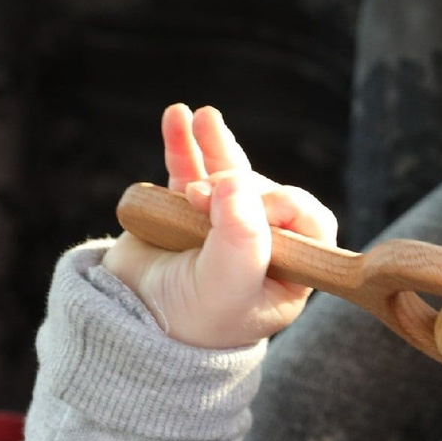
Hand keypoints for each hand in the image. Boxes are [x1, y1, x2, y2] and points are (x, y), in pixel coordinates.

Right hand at [101, 103, 338, 347]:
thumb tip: (238, 183)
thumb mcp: (225, 289)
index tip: (258, 205)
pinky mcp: (187, 209)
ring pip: (230, 174)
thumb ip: (240, 242)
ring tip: (203, 118)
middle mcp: (264, 245)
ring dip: (217, 145)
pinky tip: (178, 117)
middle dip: (236, 184)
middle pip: (266, 193)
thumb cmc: (191, 320)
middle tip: (198, 197)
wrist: (131, 324)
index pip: (310, 223)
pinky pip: (191, 169)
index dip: (288, 204)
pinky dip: (184, 144)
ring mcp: (225, 224)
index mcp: (291, 272)